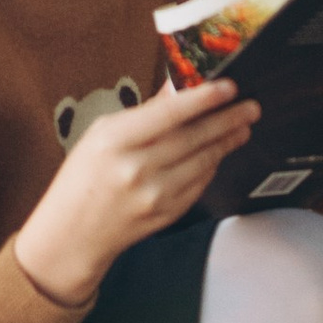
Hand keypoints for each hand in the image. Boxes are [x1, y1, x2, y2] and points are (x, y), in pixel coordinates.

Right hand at [13, 77, 256, 309]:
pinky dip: (212, 165)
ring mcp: (154, 197)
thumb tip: (179, 87)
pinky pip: (199, 184)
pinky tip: (220, 151)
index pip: (169, 115)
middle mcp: (137, 170)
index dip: (203, 99)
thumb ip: (145, 112)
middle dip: (228, 119)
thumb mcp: (102, 133)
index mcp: (116, 142)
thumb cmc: (83, 177)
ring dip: (227, 141)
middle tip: (251, 105)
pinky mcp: (166, 216)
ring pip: (203, 162)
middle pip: (194, 138)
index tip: (230, 86)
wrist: (71, 236)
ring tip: (243, 124)